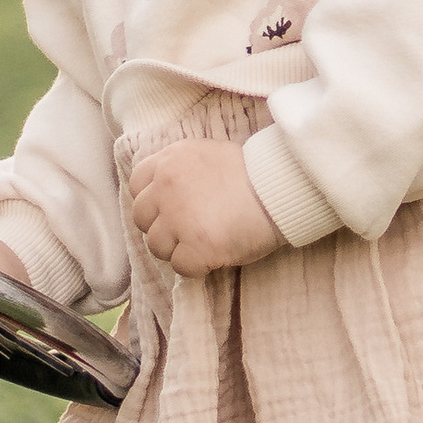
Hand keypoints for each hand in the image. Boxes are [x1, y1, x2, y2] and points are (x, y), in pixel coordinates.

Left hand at [127, 141, 281, 276]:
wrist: (284, 190)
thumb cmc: (257, 173)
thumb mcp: (212, 155)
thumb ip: (185, 170)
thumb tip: (171, 193)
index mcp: (170, 160)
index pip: (138, 186)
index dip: (154, 202)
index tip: (173, 209)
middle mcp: (166, 186)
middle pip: (143, 219)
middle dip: (164, 228)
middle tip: (191, 231)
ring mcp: (178, 218)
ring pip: (157, 246)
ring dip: (179, 249)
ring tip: (208, 243)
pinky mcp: (195, 246)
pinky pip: (181, 267)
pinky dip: (197, 267)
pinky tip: (216, 256)